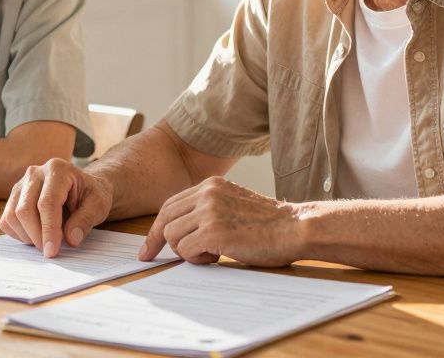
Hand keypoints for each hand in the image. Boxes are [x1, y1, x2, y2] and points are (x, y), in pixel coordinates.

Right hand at [0, 158, 113, 257]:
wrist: (82, 188)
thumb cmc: (90, 195)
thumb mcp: (98, 205)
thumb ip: (85, 220)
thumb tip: (71, 239)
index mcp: (58, 170)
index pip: (47, 203)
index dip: (48, 230)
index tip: (52, 251)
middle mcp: (35, 173)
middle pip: (25, 210)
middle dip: (36, 236)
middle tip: (50, 250)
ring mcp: (21, 184)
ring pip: (12, 216)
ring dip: (27, 236)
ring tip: (47, 239)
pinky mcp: (14, 196)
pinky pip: (7, 220)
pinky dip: (19, 233)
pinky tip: (37, 233)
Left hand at [139, 177, 299, 266]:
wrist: (294, 228)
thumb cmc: (269, 224)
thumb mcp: (233, 205)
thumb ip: (208, 210)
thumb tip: (182, 232)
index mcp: (210, 185)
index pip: (170, 204)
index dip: (157, 226)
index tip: (148, 245)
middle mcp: (206, 193)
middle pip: (165, 218)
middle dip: (156, 241)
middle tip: (149, 257)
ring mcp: (209, 211)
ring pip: (171, 235)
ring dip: (185, 251)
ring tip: (209, 253)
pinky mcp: (214, 231)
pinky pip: (185, 250)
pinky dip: (196, 259)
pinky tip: (216, 256)